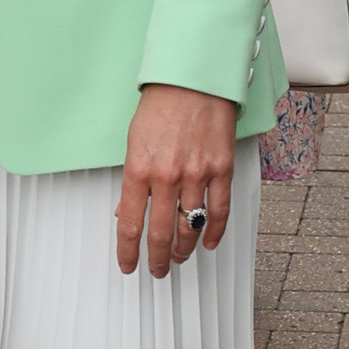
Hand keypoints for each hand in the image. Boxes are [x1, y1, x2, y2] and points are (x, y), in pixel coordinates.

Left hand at [116, 83, 236, 278]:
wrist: (193, 78)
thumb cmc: (162, 103)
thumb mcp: (133, 141)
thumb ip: (132, 179)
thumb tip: (126, 209)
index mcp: (138, 169)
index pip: (129, 224)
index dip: (128, 251)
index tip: (128, 264)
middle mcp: (167, 176)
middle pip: (161, 234)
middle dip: (157, 259)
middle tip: (156, 270)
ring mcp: (197, 174)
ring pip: (190, 227)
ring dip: (184, 250)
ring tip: (179, 258)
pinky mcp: (222, 169)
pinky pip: (219, 211)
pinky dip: (214, 233)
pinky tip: (208, 243)